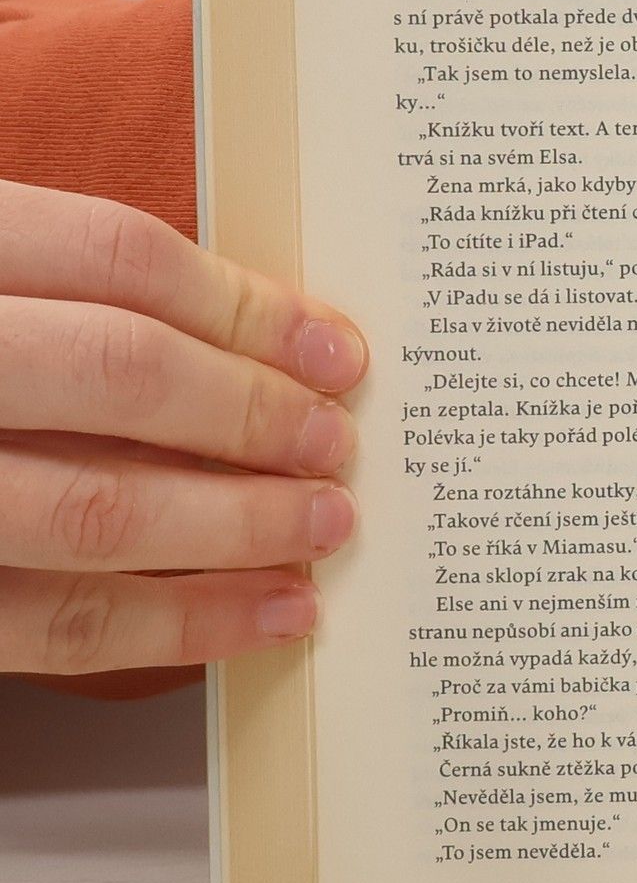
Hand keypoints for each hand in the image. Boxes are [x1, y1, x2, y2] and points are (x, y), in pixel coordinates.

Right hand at [0, 180, 364, 673]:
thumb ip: (62, 295)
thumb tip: (253, 335)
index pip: (114, 257)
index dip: (245, 305)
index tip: (335, 349)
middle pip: (120, 376)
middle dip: (251, 414)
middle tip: (336, 443)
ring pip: (95, 511)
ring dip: (236, 528)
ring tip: (324, 529)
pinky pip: (55, 624)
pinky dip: (180, 625)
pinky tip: (268, 614)